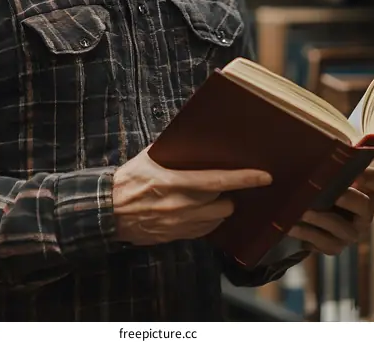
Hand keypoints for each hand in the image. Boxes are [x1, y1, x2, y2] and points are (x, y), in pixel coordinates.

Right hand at [113, 147, 271, 245]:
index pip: (218, 180)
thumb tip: (194, 136)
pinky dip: (208, 221)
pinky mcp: (175, 237)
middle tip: (228, 185)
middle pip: (224, 205)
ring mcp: (179, 224)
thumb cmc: (129, 179)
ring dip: (220, 209)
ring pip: (217, 220)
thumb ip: (173, 150)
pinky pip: (204, 231)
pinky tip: (202, 211)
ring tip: (214, 198)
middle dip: (231, 196)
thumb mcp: (150, 156)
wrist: (108, 210)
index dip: (244, 178)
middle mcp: (180, 206)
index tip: (264, 176)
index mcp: (174, 182)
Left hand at [289, 166, 373, 255]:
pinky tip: (291, 225)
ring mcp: (351, 232)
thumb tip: (316, 140)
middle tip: (328, 192)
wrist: (303, 212)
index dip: (371, 178)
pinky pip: (324, 243)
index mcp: (369, 191)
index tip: (355, 173)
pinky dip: (306, 234)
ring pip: (343, 228)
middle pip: (364, 206)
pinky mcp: (334, 246)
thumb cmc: (318, 182)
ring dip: (321, 218)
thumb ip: (329, 160)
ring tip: (302, 210)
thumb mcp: (326, 170)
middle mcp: (364, 214)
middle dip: (346, 198)